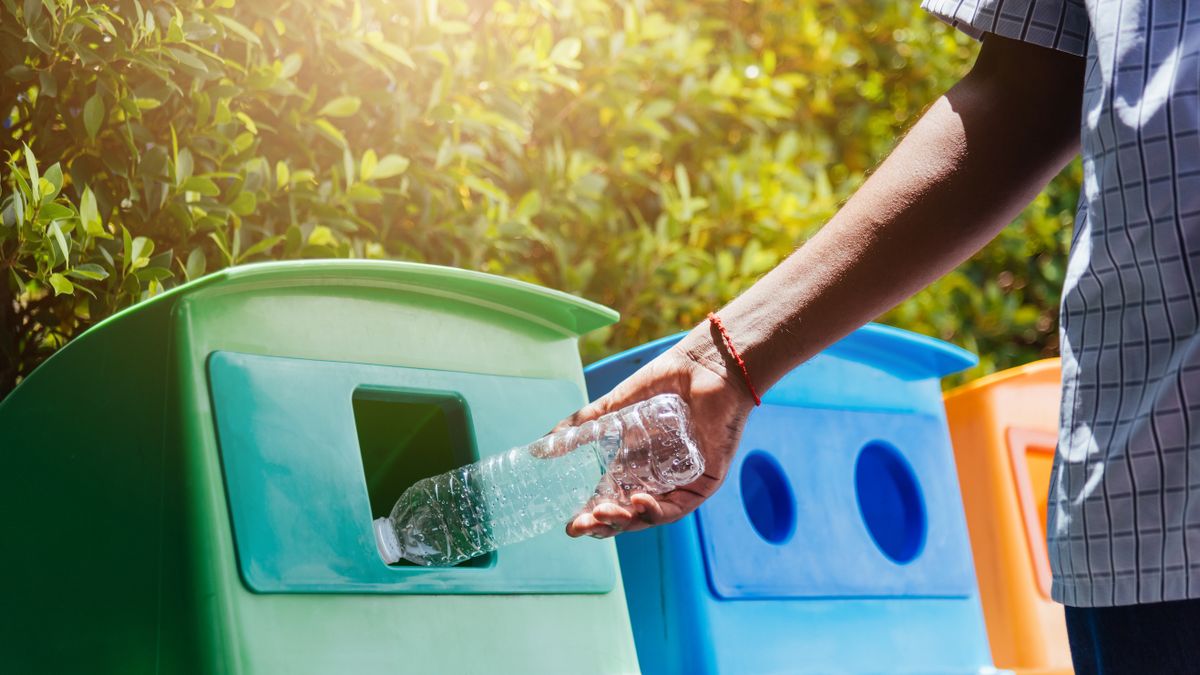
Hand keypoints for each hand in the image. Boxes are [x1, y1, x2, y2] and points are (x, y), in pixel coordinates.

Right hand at [557, 326, 755, 537]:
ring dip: (628, 520)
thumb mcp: (613, 409)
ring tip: (606, 513)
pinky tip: (639, 501)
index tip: (570, 526)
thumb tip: (539, 448)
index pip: (611, 502)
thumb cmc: (664, 382)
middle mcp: (656, 480)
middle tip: (582, 525)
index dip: (591, 517)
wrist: (703, 367)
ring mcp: (680, 482)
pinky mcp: (705, 481)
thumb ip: (580, 427)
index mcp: (635, 468)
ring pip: (652, 515)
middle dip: (605, 524)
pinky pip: (681, 506)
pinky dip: (659, 509)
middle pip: (628, 515)